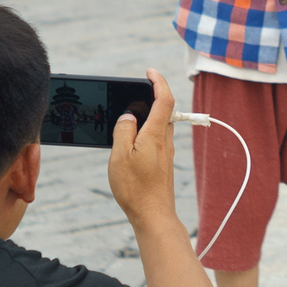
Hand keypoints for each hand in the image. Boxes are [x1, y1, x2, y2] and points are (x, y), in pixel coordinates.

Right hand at [106, 69, 180, 226]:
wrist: (153, 215)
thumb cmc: (135, 188)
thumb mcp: (120, 156)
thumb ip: (123, 131)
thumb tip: (128, 115)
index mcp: (155, 135)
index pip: (164, 99)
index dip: (158, 81)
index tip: (149, 72)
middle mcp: (164, 140)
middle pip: (162, 110)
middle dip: (150, 96)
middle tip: (133, 90)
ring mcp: (165, 152)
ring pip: (158, 125)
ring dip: (147, 114)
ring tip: (127, 115)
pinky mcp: (163, 162)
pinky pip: (155, 138)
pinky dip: (145, 131)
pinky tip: (131, 140)